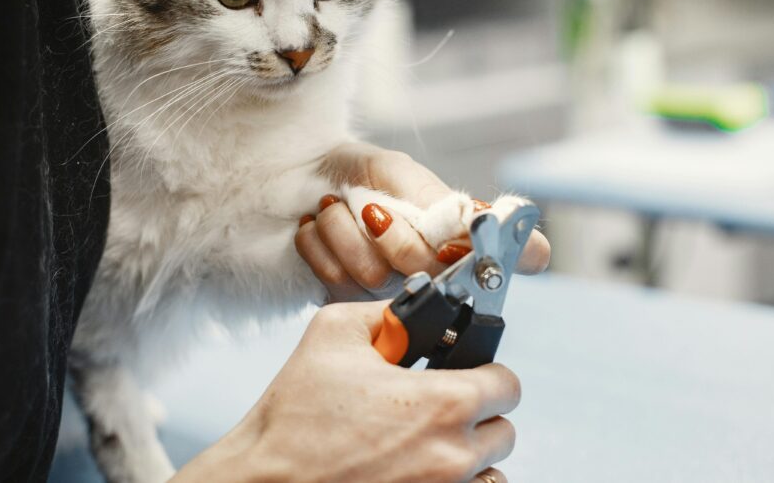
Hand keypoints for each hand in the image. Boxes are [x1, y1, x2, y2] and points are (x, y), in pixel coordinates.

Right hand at [171, 301, 517, 481]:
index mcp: (443, 403)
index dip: (486, 371)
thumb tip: (416, 308)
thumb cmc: (295, 414)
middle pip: (504, 430)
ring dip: (470, 455)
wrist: (266, 480)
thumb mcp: (334, 332)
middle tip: (439, 406)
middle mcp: (454, 455)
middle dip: (478, 413)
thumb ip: (388, 312)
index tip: (464, 372)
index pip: (507, 384)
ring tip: (427, 441)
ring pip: (491, 471)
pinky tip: (421, 468)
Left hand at [296, 142, 549, 299]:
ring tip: (336, 209)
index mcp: (458, 241)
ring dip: (342, 229)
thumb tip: (522, 241)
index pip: (510, 259)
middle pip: (420, 267)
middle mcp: (431, 277)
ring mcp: (386, 297)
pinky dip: (317, 243)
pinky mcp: (343, 305)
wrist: (302, 175)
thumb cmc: (362, 174)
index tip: (460, 242)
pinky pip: (331, 282)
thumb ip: (450, 210)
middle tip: (368, 206)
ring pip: (368, 274)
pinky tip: (316, 229)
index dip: (498, 253)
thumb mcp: (407, 178)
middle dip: (385, 229)